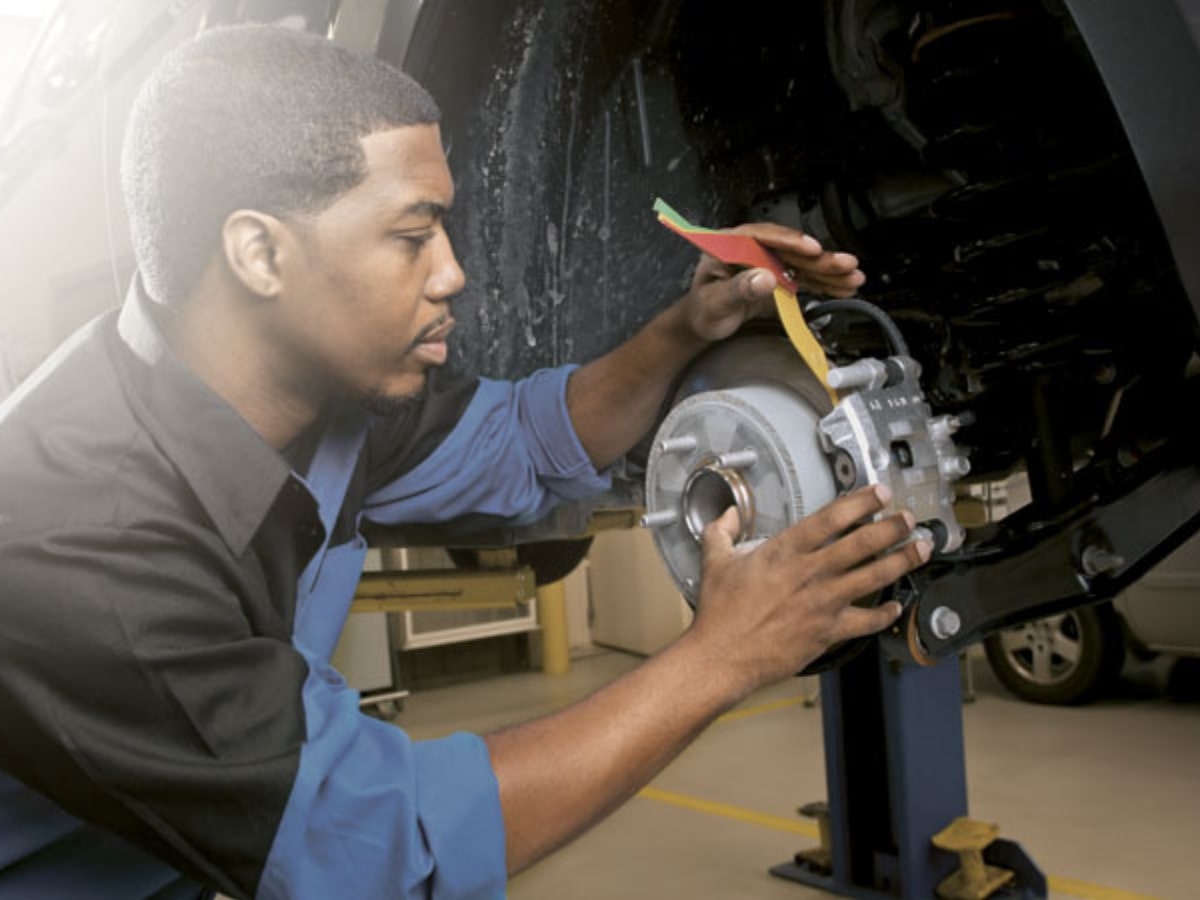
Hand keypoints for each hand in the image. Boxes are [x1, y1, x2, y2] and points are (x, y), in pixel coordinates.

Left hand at [681, 222, 866, 342]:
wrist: (704, 324)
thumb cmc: (701, 310)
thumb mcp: (714, 302)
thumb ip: (737, 290)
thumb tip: (763, 277)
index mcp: (729, 245)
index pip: (763, 236)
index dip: (789, 241)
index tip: (810, 247)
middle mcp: (752, 249)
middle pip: (790, 249)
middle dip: (820, 258)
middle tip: (844, 263)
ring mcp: (768, 262)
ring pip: (802, 263)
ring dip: (829, 270)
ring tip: (853, 276)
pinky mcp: (779, 276)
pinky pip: (804, 277)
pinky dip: (824, 283)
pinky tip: (843, 285)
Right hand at [684, 485, 928, 694]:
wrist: (723, 656)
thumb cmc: (719, 613)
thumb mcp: (715, 561)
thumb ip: (722, 531)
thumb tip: (728, 513)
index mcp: (785, 551)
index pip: (831, 517)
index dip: (861, 501)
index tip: (879, 492)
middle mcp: (810, 573)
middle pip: (863, 543)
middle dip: (892, 527)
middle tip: (908, 518)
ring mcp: (823, 603)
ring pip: (874, 577)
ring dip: (902, 561)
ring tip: (920, 549)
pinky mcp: (828, 631)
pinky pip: (867, 621)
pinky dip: (885, 615)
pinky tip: (896, 607)